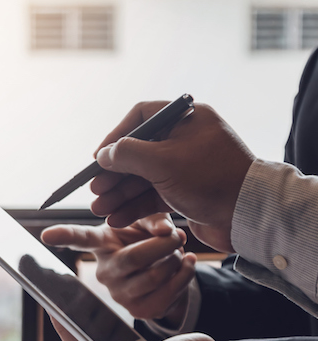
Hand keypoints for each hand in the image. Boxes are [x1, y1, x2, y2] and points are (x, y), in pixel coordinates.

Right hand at [41, 214, 195, 324]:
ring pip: (155, 276)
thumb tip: (166, 232)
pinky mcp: (140, 311)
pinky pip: (168, 293)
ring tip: (178, 251)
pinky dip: (185, 275)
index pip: (80, 239)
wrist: (166, 269)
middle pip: (133, 258)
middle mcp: (104, 272)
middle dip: (163, 245)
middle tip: (178, 235)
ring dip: (176, 260)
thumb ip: (155, 218)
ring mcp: (120, 295)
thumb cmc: (149, 239)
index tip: (46, 234)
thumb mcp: (150, 221)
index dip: (63, 236)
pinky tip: (186, 264)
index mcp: (101, 244)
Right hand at [89, 101, 254, 252]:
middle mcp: (185, 140)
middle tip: (95, 190)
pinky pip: (153, 195)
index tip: (98, 158)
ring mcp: (186, 167)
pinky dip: (135, 206)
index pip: (140, 118)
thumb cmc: (211, 179)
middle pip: (137, 152)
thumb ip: (127, 155)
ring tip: (100, 210)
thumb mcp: (163, 162)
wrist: (250, 215)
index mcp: (186, 120)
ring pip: (143, 177)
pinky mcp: (186, 192)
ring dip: (119, 194)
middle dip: (113, 174)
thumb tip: (103, 154)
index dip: (115, 137)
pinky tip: (117, 218)